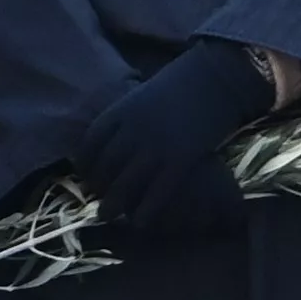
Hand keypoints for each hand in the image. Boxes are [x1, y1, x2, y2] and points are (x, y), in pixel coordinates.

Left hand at [78, 37, 269, 238]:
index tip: (85, 175)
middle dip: (98, 187)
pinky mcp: (180, 160)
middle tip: (98, 198)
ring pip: (125, 184)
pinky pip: (156, 192)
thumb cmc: (183, 83)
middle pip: (105, 166)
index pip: (91, 142)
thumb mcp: (145, 94)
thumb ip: (130, 117)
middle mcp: (133, 131)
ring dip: (112, 205)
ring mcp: (155, 147)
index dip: (84, 163)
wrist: (216, 77)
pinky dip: (145, 210)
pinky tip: (140, 222)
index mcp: (122, 110)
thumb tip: (118, 138)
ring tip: (107, 216)